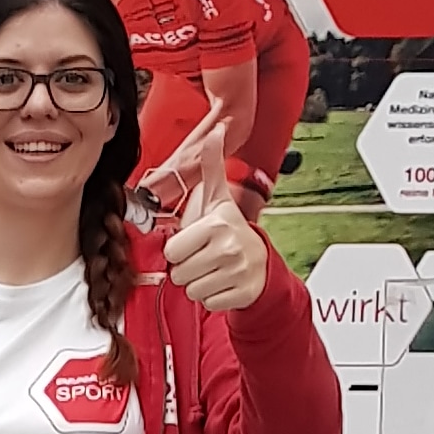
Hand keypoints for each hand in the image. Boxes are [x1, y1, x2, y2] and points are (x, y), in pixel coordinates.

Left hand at [153, 107, 267, 313]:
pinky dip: (212, 298)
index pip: (172, 250)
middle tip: (205, 257)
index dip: (179, 249)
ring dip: (199, 283)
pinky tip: (224, 283)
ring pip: (191, 290)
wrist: (261, 262)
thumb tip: (216, 130)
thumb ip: (211, 167)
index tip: (196, 242)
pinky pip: (207, 303)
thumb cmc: (229, 230)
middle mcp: (228, 247)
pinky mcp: (241, 294)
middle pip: (178, 273)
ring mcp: (236, 273)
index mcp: (216, 223)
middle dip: (188, 268)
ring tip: (214, 269)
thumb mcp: (218, 198)